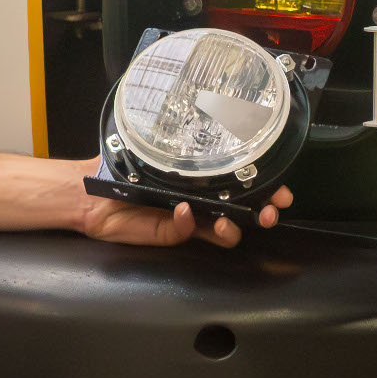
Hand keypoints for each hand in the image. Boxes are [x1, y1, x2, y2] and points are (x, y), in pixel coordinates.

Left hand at [72, 158, 291, 247]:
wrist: (94, 192)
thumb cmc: (125, 168)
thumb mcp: (158, 152)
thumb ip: (181, 151)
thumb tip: (207, 144)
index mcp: (204, 181)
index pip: (244, 187)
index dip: (266, 191)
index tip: (282, 191)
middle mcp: (202, 201)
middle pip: (244, 212)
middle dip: (262, 213)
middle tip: (268, 212)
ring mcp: (189, 219)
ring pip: (225, 230)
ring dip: (233, 226)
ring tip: (227, 220)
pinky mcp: (170, 233)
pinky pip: (187, 232)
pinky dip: (188, 223)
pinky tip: (184, 211)